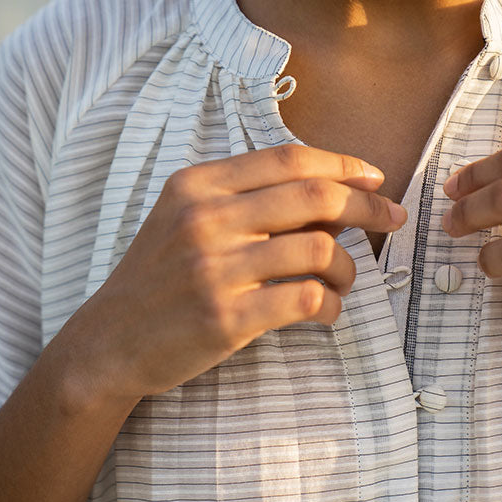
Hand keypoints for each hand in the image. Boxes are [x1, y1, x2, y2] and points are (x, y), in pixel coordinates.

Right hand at [64, 144, 407, 401]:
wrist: (108, 341)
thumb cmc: (158, 277)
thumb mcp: (184, 217)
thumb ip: (242, 197)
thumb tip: (326, 191)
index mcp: (198, 185)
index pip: (289, 160)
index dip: (342, 164)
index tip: (374, 179)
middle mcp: (206, 219)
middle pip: (314, 197)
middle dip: (367, 206)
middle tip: (393, 219)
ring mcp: (216, 268)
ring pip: (319, 250)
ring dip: (350, 267)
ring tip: (345, 281)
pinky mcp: (227, 316)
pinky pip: (307, 298)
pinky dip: (332, 305)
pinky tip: (328, 311)